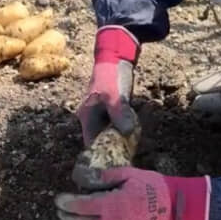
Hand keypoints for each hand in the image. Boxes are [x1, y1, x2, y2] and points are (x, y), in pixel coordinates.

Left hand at [54, 167, 209, 219]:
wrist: (173, 206)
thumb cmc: (151, 186)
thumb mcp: (128, 174)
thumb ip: (105, 176)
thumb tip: (85, 177)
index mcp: (111, 205)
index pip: (79, 206)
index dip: (66, 203)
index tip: (59, 199)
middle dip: (67, 219)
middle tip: (61, 212)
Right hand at [77, 26, 138, 145]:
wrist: (116, 56)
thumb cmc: (112, 76)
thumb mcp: (115, 96)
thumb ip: (119, 114)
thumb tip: (126, 132)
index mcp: (88, 117)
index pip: (91, 144)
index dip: (101, 154)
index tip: (114, 162)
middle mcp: (92, 118)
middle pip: (100, 140)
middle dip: (112, 148)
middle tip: (126, 156)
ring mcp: (101, 114)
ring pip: (109, 133)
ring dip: (119, 139)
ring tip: (131, 148)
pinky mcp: (111, 110)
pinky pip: (116, 126)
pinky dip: (123, 130)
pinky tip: (133, 134)